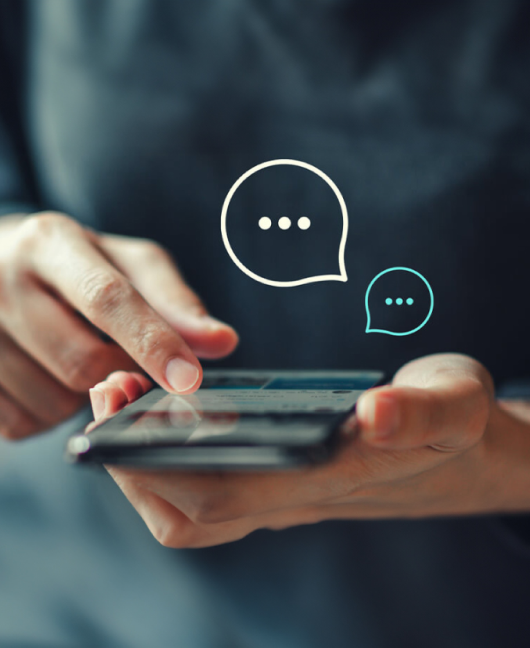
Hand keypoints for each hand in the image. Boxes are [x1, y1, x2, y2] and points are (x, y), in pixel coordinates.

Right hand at [0, 212, 237, 438]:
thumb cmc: (77, 266)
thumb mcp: (126, 265)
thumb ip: (174, 302)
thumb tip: (222, 342)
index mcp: (50, 243)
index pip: (107, 297)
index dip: (152, 342)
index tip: (189, 379)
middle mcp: (0, 280)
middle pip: (84, 363)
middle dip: (119, 373)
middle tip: (120, 353)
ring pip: (53, 402)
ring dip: (81, 396)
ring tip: (72, 355)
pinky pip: (22, 424)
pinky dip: (48, 412)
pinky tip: (44, 375)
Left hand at [90, 354, 529, 547]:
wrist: (454, 450)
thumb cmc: (450, 422)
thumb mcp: (456, 402)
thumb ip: (424, 410)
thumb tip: (378, 413)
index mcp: (328, 479)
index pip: (224, 493)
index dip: (161, 460)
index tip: (124, 402)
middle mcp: (293, 498)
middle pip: (188, 510)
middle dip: (132, 457)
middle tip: (111, 387)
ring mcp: (282, 495)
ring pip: (190, 510)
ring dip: (143, 463)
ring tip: (127, 396)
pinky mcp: (278, 481)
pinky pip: (205, 491)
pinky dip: (167, 461)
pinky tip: (164, 413)